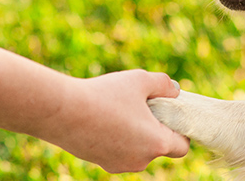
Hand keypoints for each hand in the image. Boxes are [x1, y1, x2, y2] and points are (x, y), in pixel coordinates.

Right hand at [41, 69, 189, 172]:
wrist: (63, 112)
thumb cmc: (105, 95)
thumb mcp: (140, 79)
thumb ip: (164, 84)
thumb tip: (175, 90)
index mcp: (156, 143)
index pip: (182, 147)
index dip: (180, 130)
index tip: (170, 114)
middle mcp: (141, 161)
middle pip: (159, 147)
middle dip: (156, 128)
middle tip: (144, 106)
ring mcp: (120, 165)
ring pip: (138, 150)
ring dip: (136, 134)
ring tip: (122, 109)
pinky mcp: (101, 162)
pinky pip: (119, 151)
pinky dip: (118, 138)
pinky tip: (106, 118)